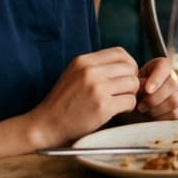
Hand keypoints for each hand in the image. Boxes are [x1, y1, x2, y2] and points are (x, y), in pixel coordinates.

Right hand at [27, 47, 141, 147]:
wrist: (45, 125)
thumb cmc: (62, 103)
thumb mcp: (75, 75)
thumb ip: (96, 67)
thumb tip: (128, 66)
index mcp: (83, 61)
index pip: (120, 53)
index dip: (128, 64)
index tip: (126, 76)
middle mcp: (90, 72)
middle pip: (129, 68)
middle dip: (131, 80)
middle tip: (124, 92)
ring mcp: (96, 89)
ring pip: (133, 83)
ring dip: (131, 94)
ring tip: (120, 101)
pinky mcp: (102, 107)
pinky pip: (130, 101)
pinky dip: (128, 107)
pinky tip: (117, 111)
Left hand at [136, 57, 177, 119]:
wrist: (140, 104)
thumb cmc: (137, 91)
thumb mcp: (134, 83)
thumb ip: (139, 83)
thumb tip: (148, 89)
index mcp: (162, 65)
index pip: (165, 66)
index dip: (157, 78)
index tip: (148, 90)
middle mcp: (176, 76)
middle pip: (172, 84)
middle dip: (154, 98)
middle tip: (141, 105)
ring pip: (175, 100)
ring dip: (158, 109)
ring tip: (148, 110)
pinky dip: (164, 118)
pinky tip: (156, 117)